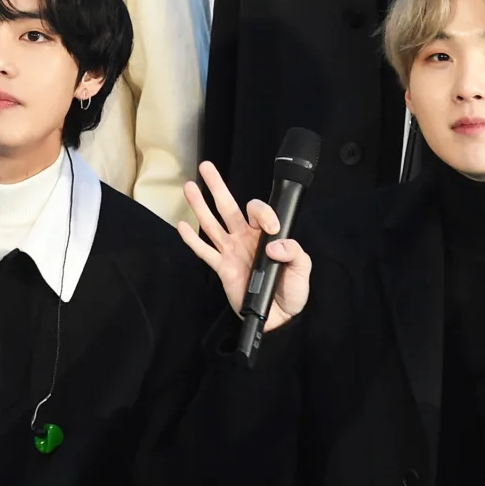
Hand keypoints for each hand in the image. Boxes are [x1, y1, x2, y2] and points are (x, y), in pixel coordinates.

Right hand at [176, 162, 310, 327]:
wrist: (279, 317)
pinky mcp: (222, 267)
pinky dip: (192, 240)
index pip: (258, 212)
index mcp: (266, 235)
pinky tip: (182, 225)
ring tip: (189, 187)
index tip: (272, 228)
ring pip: (212, 224)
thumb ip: (294, 252)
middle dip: (217, 186)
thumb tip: (272, 244)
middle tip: (207, 168)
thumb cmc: (291, 292)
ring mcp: (231, 251)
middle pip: (229, 207)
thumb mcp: (303, 269)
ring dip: (200, 205)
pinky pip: (204, 251)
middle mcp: (246, 238)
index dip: (263, 213)